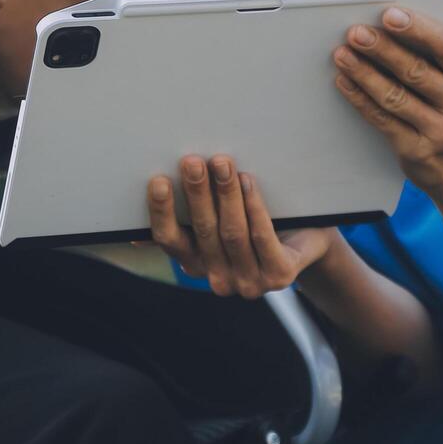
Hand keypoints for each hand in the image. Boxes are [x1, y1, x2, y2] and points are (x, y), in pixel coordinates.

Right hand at [147, 155, 336, 298]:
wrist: (308, 246)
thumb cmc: (254, 226)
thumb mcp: (217, 225)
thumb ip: (186, 226)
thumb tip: (135, 227)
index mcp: (196, 266)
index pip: (170, 241)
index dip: (162, 212)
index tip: (158, 180)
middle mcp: (219, 280)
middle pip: (203, 231)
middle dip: (196, 193)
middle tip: (192, 161)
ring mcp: (250, 282)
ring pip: (233, 233)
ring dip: (226, 194)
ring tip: (222, 162)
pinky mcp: (280, 276)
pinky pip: (262, 236)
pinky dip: (253, 206)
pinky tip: (248, 180)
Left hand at [332, 7, 442, 204]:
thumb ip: (435, 56)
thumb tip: (386, 25)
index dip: (417, 28)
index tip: (389, 14)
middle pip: (417, 71)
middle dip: (383, 49)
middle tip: (355, 32)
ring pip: (396, 96)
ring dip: (364, 73)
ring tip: (342, 54)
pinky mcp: (418, 151)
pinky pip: (383, 120)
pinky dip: (360, 98)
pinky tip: (344, 82)